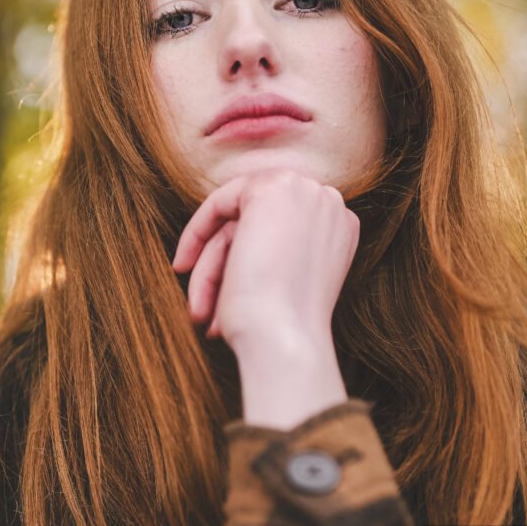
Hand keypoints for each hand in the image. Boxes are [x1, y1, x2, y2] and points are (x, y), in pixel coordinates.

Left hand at [171, 168, 360, 356]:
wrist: (284, 338)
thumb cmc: (283, 326)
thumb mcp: (288, 281)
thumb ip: (274, 250)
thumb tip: (235, 246)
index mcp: (342, 227)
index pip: (282, 231)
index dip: (248, 257)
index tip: (221, 289)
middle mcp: (330, 203)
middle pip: (258, 225)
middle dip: (225, 263)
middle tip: (200, 305)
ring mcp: (304, 191)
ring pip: (237, 224)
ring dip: (211, 270)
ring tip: (200, 313)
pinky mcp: (270, 187)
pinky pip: (219, 204)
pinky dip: (197, 235)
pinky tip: (184, 266)